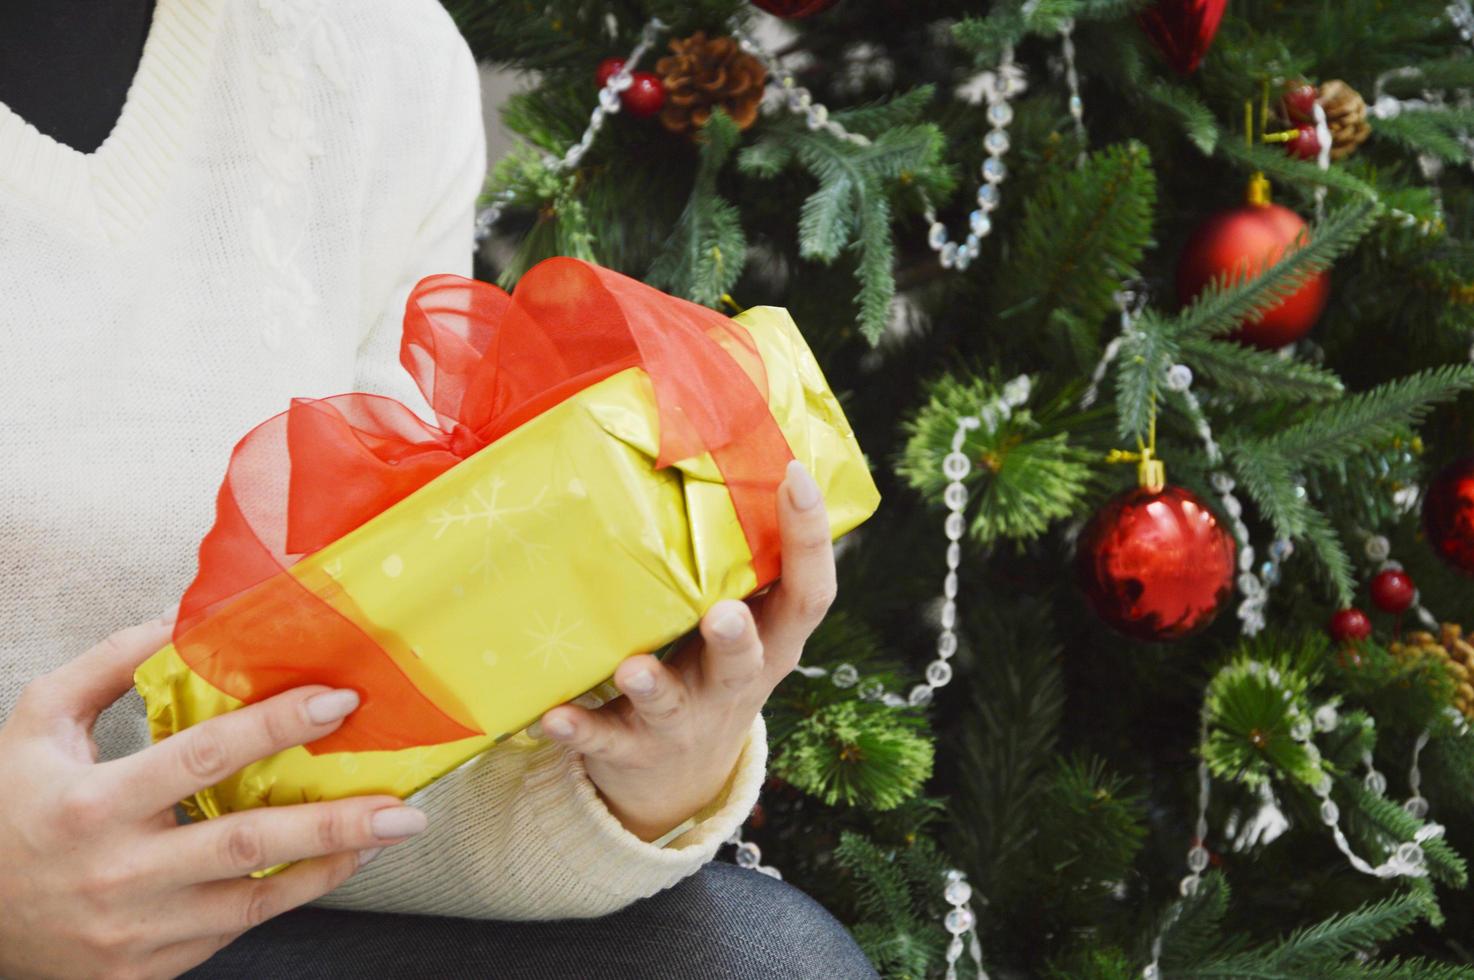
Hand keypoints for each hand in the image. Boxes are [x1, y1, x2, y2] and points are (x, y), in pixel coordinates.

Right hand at [0, 612, 429, 979]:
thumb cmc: (6, 809)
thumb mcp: (38, 724)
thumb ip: (108, 665)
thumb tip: (183, 616)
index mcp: (92, 804)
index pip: (203, 757)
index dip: (276, 726)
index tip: (340, 701)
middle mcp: (117, 874)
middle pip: (247, 842)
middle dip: (334, 821)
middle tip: (402, 802)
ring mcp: (134, 931)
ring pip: (255, 900)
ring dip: (331, 865)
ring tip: (389, 832)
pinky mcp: (146, 970)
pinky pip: (234, 931)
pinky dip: (291, 897)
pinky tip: (332, 866)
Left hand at [540, 459, 836, 840]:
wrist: (680, 777)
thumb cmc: (708, 663)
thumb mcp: (740, 616)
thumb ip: (732, 558)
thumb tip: (709, 439)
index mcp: (773, 640)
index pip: (809, 591)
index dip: (808, 537)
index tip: (794, 476)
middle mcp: (735, 683)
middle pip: (748, 660)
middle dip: (735, 637)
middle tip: (722, 613)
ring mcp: (684, 720)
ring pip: (672, 704)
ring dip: (652, 685)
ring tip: (631, 669)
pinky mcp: (632, 749)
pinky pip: (604, 741)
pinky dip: (580, 731)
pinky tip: (550, 717)